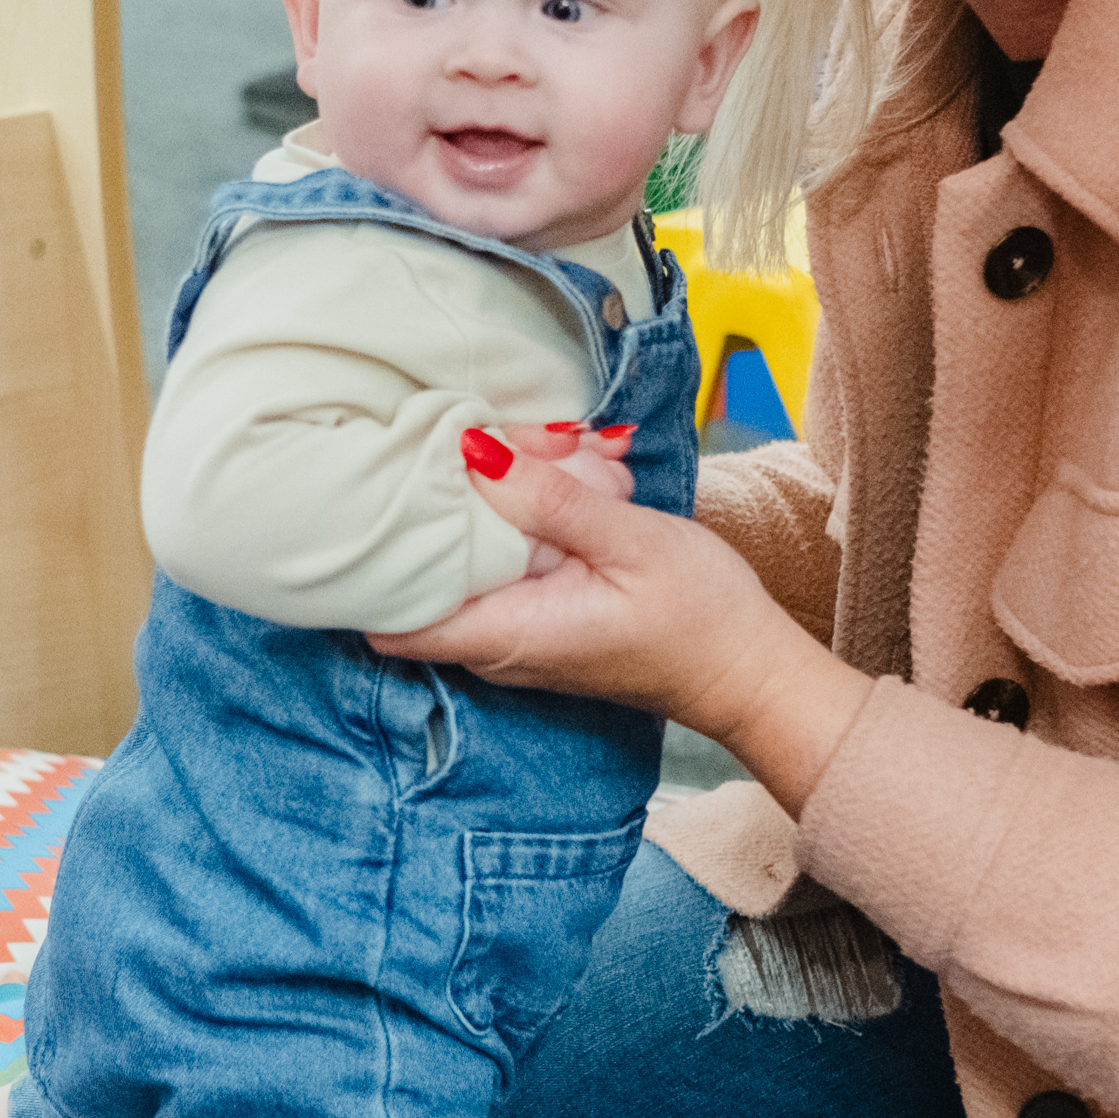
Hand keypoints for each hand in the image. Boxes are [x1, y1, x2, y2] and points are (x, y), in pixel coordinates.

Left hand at [378, 432, 872, 809]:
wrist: (749, 672)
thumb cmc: (701, 617)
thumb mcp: (629, 541)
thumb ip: (548, 499)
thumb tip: (472, 450)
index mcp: (506, 633)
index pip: (386, 619)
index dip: (369, 560)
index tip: (379, 495)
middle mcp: (496, 644)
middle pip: (423, 574)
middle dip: (443, 503)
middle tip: (487, 445)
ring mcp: (516, 634)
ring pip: (467, 560)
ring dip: (491, 505)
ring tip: (543, 456)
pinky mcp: (540, 617)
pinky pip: (506, 564)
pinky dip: (523, 522)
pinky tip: (567, 485)